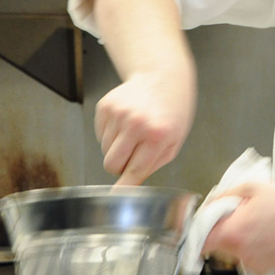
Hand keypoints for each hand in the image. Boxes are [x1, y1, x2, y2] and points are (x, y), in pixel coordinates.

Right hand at [94, 70, 194, 184]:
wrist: (162, 77)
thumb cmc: (172, 111)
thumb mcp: (174, 141)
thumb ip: (154, 164)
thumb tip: (131, 183)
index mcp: (157, 135)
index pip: (135, 170)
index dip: (124, 186)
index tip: (116, 197)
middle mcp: (135, 123)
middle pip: (111, 164)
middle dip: (120, 167)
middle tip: (133, 155)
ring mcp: (118, 113)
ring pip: (105, 150)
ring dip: (117, 148)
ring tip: (134, 133)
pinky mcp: (105, 106)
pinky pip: (100, 135)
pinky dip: (111, 134)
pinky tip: (126, 123)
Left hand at [202, 181, 274, 274]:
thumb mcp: (254, 187)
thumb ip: (225, 196)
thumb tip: (211, 204)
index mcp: (234, 231)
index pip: (200, 240)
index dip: (199, 231)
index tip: (203, 225)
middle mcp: (241, 252)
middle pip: (218, 244)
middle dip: (225, 229)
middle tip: (243, 214)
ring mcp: (253, 262)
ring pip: (235, 250)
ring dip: (241, 238)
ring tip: (262, 222)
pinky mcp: (265, 268)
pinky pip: (250, 256)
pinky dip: (255, 246)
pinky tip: (271, 233)